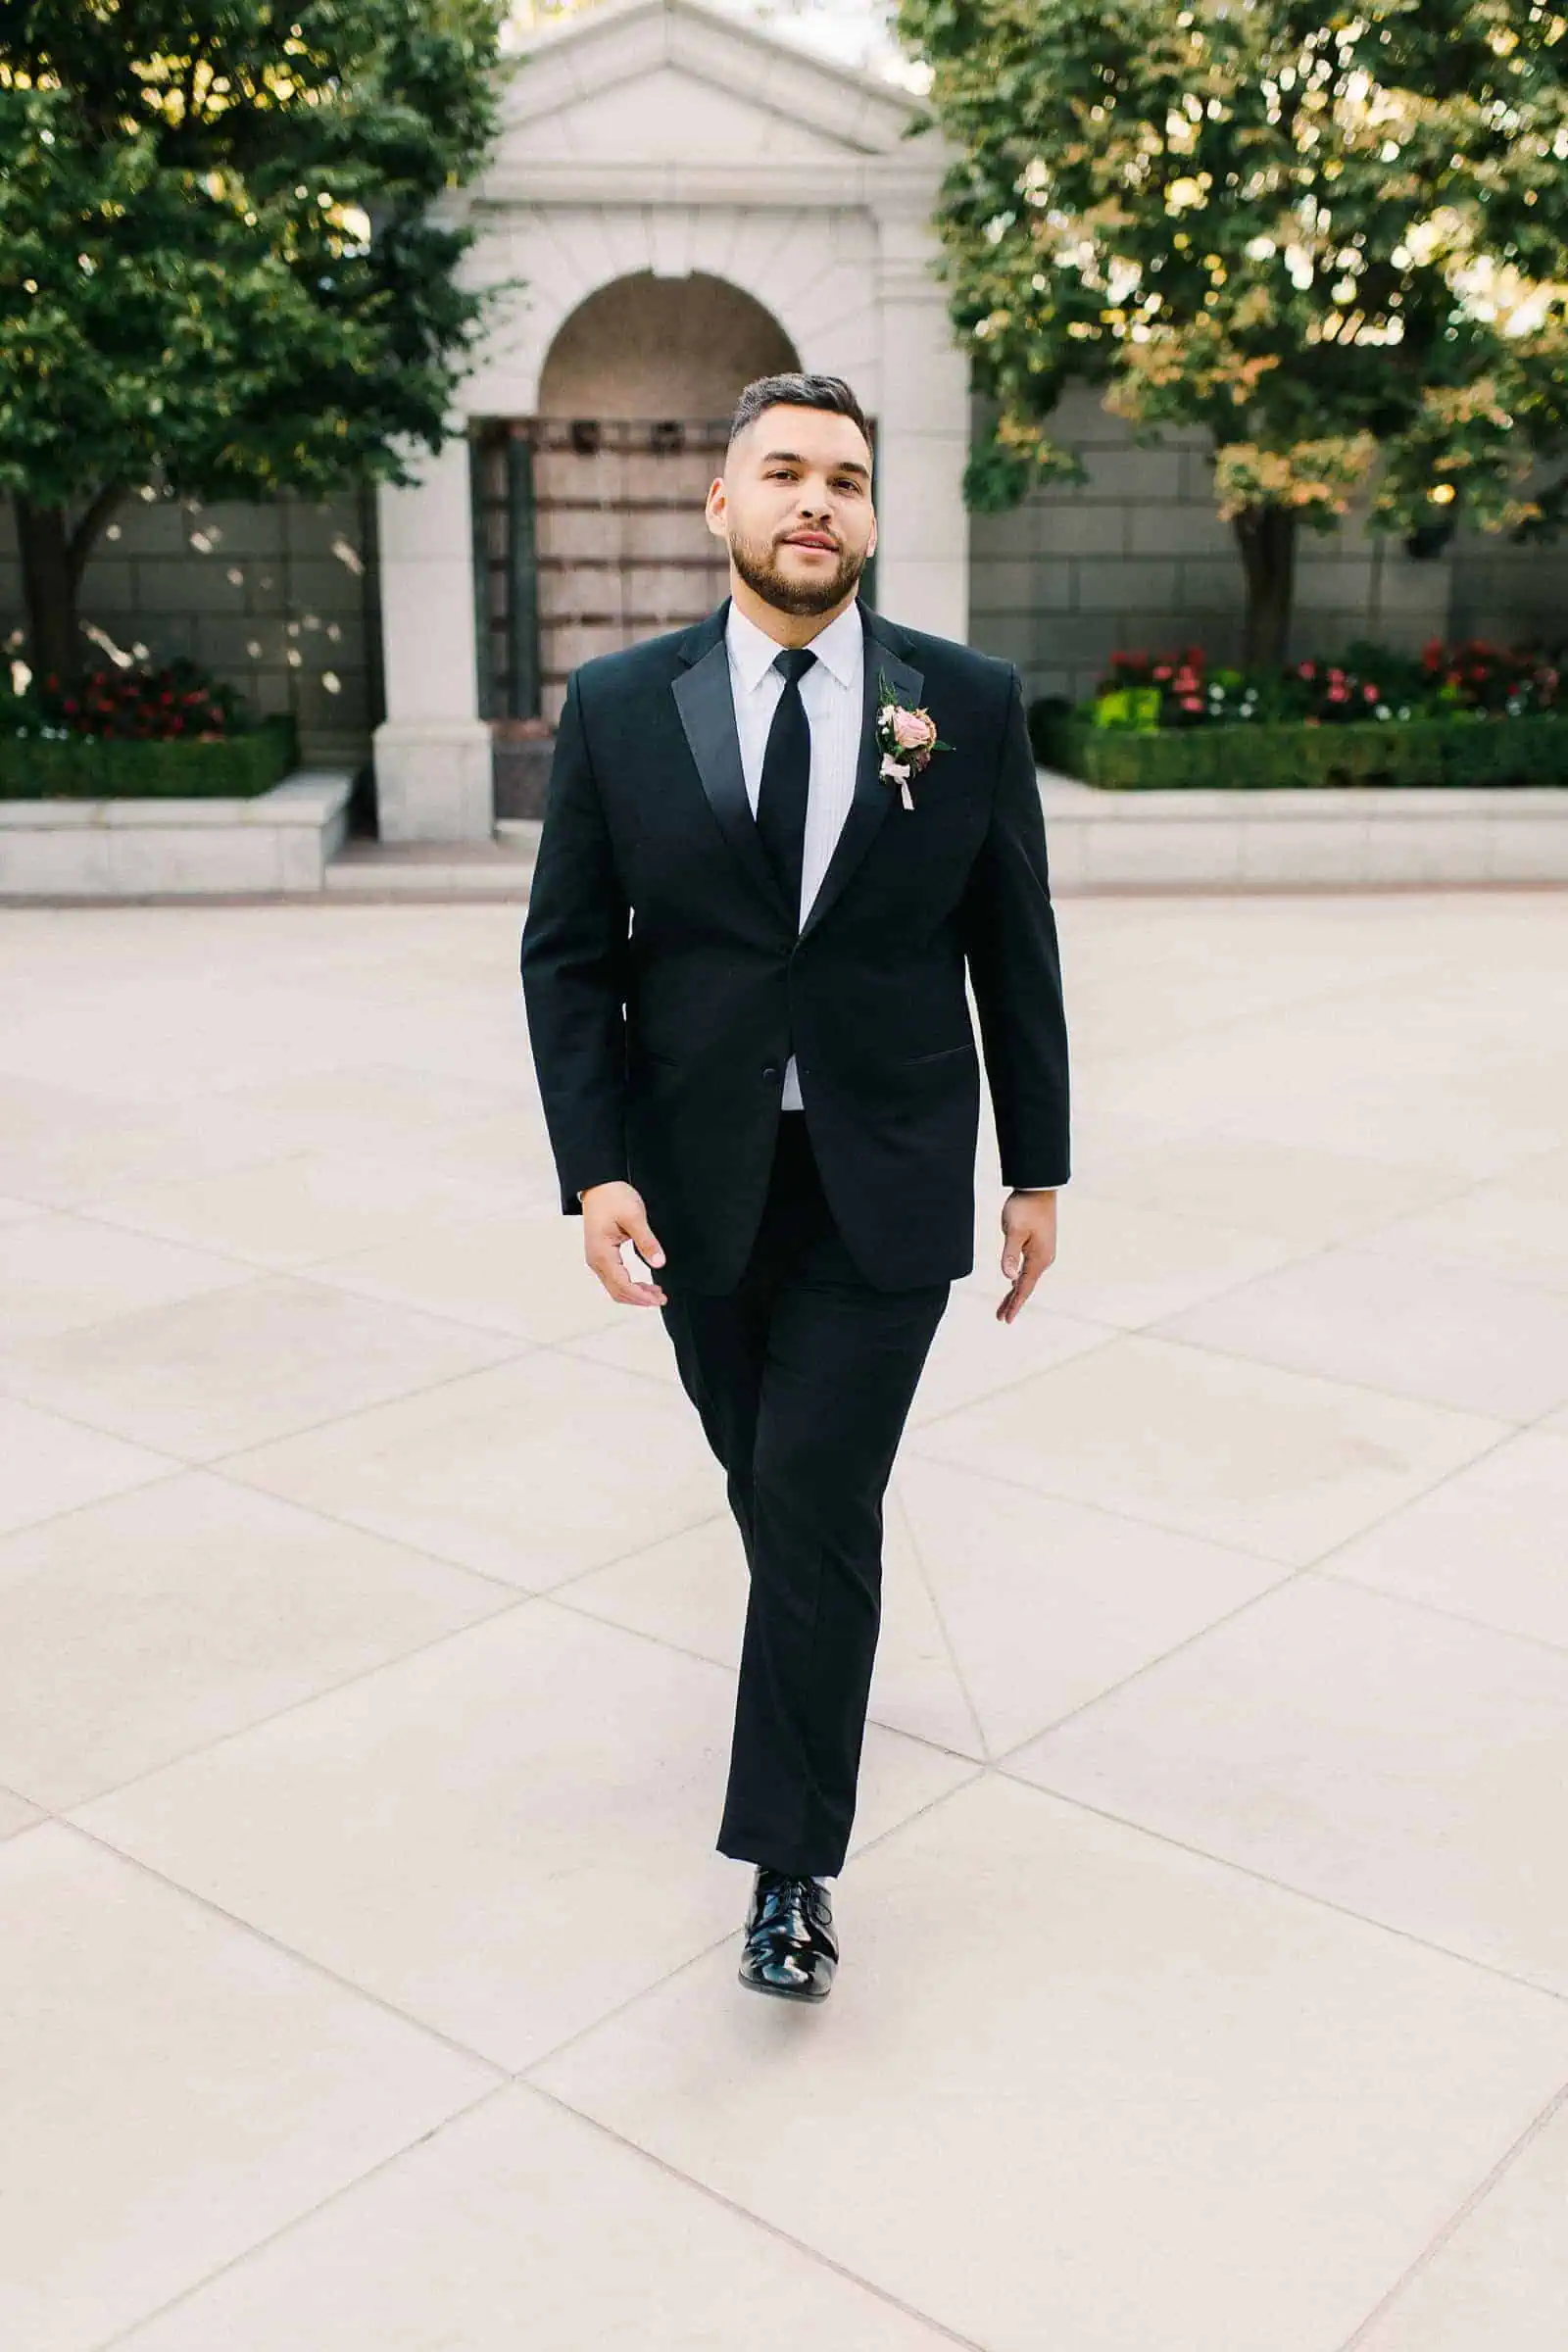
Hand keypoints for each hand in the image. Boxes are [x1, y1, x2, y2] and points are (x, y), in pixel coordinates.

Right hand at [580, 1180, 667, 1306]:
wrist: (599, 1185)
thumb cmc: (612, 1197)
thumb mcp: (634, 1218)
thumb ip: (647, 1242)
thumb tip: (659, 1263)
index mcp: (602, 1253)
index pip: (622, 1285)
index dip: (641, 1295)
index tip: (659, 1298)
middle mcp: (596, 1260)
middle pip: (617, 1291)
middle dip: (639, 1299)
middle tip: (661, 1298)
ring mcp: (596, 1259)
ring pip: (615, 1287)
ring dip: (635, 1293)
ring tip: (656, 1293)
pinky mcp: (601, 1255)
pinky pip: (614, 1278)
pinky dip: (629, 1285)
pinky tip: (643, 1284)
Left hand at [997, 1189, 1056, 1323]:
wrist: (1038, 1188)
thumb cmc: (1025, 1208)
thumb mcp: (1013, 1231)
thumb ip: (1010, 1254)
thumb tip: (1009, 1277)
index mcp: (1039, 1258)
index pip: (1024, 1288)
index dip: (1014, 1304)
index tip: (1006, 1319)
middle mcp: (1044, 1259)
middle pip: (1026, 1286)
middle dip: (1013, 1302)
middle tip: (1001, 1318)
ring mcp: (1042, 1252)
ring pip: (1027, 1278)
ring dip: (1015, 1292)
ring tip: (1004, 1306)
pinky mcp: (1039, 1245)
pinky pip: (1028, 1268)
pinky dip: (1020, 1279)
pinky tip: (1014, 1283)